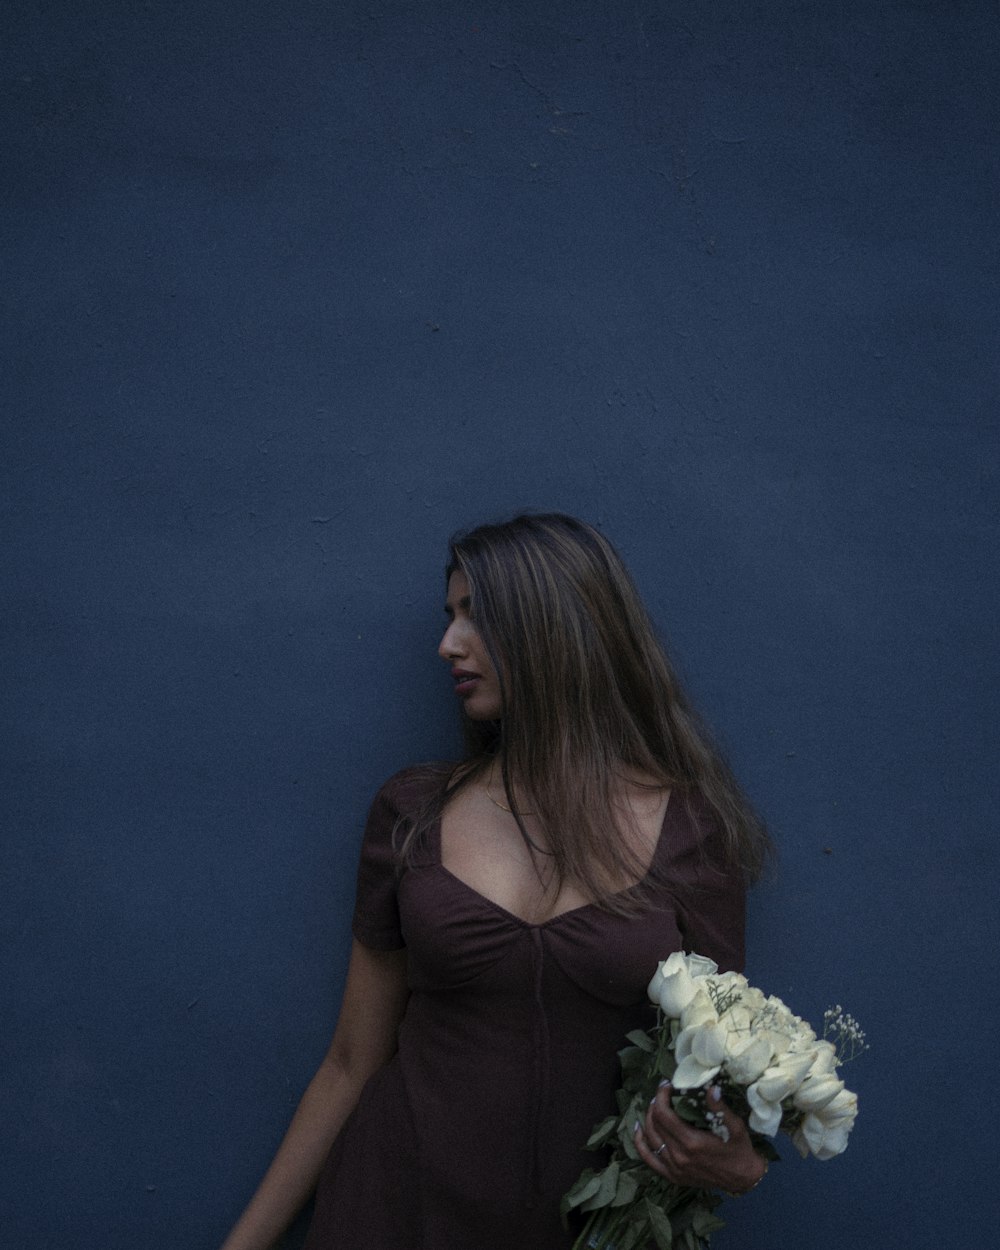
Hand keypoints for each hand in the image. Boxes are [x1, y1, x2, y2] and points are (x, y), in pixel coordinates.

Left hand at [634, 1081, 766, 1194]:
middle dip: (655, 1103)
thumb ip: (720, 1108)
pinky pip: (648, 1159)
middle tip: (663, 1093)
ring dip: (648, 1118)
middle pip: (654, 1123)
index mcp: (692, 1142)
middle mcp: (679, 1156)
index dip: (661, 1095)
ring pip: (650, 1137)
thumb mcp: (735, 1126)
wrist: (742, 1178)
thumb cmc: (738, 1149)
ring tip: (655, 1105)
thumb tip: (711, 1088)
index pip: (663, 1114)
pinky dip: (640, 1143)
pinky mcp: (672, 1176)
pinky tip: (638, 1129)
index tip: (666, 1084)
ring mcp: (674, 1168)